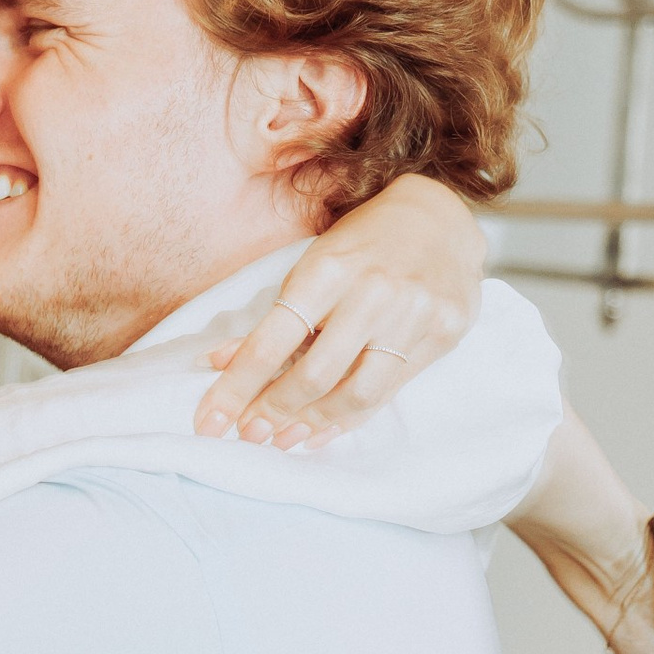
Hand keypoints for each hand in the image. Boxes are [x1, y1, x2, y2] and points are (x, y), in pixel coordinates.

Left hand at [196, 176, 485, 445]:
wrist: (440, 217)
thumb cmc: (362, 244)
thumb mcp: (310, 267)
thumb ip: (271, 320)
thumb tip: (219, 365)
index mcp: (329, 269)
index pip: (272, 341)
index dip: (237, 388)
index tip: (209, 422)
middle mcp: (374, 292)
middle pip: (314, 375)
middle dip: (274, 412)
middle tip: (249, 434)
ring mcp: (415, 314)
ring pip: (356, 393)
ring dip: (313, 423)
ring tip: (285, 437)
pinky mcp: (445, 332)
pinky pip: (389, 391)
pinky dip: (351, 417)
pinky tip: (324, 427)